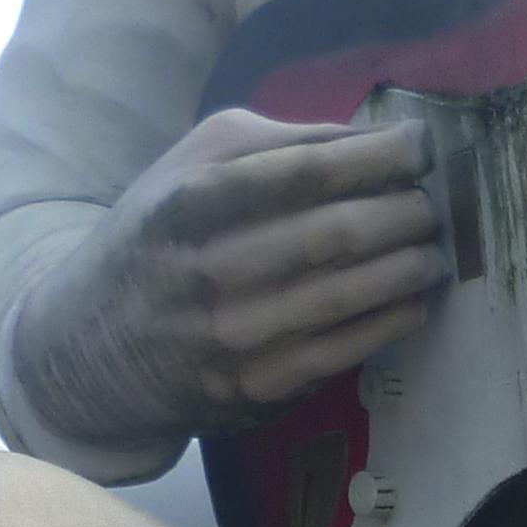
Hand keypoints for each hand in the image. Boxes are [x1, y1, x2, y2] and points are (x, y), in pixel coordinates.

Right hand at [8, 108, 447, 449]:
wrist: (92, 345)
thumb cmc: (159, 236)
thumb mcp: (192, 167)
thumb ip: (278, 144)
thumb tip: (374, 139)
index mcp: (193, 199)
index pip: (308, 171)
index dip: (380, 156)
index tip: (422, 147)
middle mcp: (210, 268)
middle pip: (339, 233)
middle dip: (405, 213)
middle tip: (434, 203)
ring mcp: (232, 334)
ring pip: (348, 295)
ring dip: (410, 268)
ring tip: (435, 248)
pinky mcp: (254, 387)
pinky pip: (342, 351)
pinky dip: (393, 322)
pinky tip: (416, 301)